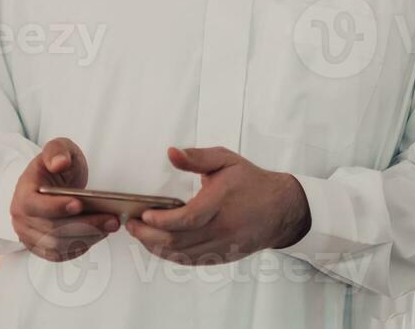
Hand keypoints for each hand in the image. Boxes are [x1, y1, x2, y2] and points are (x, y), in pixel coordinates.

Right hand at [10, 137, 121, 261]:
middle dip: (85, 224)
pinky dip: (82, 246)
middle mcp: (21, 218)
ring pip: (59, 244)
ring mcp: (29, 236)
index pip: (34, 205)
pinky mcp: (41, 249)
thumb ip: (57, 151)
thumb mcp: (58, 149)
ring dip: (88, 237)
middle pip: (52, 229)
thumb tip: (59, 163)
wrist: (51, 185)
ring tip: (111, 225)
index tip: (79, 204)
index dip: (55, 207)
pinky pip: (61, 254)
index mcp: (22, 193)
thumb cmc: (55, 167)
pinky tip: (99, 234)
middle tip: (111, 219)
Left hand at [125, 146, 310, 265]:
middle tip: (131, 225)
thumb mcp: (225, 160)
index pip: (188, 218)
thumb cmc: (252, 182)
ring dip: (156, 247)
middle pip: (180, 240)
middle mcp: (222, 229)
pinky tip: (158, 246)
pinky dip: (172, 256)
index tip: (143, 215)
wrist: (282, 210)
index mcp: (221, 203)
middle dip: (149, 236)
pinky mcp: (223, 255)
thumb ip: (196, 157)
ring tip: (139, 235)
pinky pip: (192, 260)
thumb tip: (171, 153)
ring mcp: (223, 246)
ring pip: (183, 254)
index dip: (162, 220)